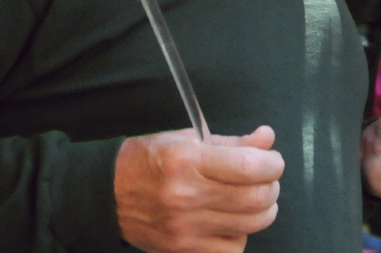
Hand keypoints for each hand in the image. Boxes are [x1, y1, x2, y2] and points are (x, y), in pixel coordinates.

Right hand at [115, 127, 283, 252]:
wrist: (108, 195)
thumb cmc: (150, 161)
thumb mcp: (188, 140)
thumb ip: (232, 142)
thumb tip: (267, 139)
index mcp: (188, 161)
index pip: (250, 167)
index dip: (272, 164)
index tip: (272, 161)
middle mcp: (186, 196)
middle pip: (256, 199)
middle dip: (271, 186)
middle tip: (265, 179)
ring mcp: (185, 228)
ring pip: (251, 225)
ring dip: (262, 211)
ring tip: (253, 199)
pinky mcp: (183, 250)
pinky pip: (232, 250)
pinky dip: (240, 236)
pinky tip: (231, 222)